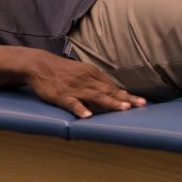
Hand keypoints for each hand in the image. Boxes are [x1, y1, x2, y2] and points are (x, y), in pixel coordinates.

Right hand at [26, 55, 145, 118]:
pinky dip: (80, 109)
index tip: (141, 101)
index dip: (127, 95)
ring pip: (95, 96)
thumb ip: (96, 82)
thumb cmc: (62, 70)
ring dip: (110, 102)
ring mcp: (74, 88)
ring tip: (123, 109)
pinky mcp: (61, 96)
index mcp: (92, 74)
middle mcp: (86, 80)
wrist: (39, 65)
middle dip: (126, 99)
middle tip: (141, 104)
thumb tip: (113, 92)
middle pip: (109, 91)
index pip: (113, 86)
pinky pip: (72, 103)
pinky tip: (87, 116)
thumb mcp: (82, 72)